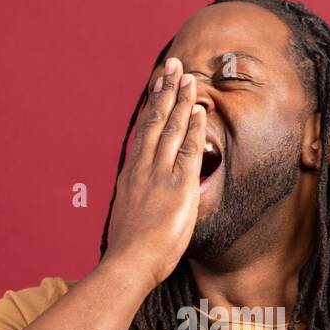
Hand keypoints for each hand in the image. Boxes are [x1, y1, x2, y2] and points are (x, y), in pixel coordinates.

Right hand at [100, 57, 206, 289]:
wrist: (128, 264)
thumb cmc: (130, 251)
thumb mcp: (130, 218)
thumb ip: (139, 201)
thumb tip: (143, 200)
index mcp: (131, 175)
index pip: (144, 132)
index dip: (153, 106)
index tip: (159, 86)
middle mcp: (143, 168)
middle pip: (155, 121)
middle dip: (165, 91)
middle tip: (172, 65)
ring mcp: (159, 175)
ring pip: (171, 129)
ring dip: (181, 100)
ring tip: (188, 76)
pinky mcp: (177, 187)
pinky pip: (189, 150)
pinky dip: (194, 128)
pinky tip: (200, 110)